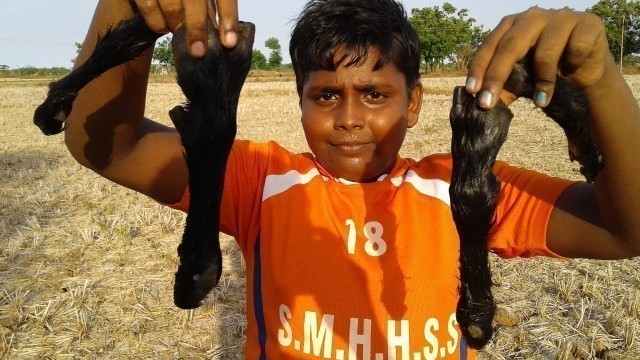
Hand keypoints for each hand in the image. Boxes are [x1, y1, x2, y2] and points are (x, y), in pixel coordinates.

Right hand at [132, 0, 238, 56]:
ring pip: (171, 6)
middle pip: (194, 0)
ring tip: (175, 29)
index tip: (230, 43)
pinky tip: (161, 27)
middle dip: (197, 27)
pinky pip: (149, 7)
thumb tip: (226, 41)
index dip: (228, 16)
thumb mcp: (199, 1)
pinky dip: (157, 23)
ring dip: (174, 25)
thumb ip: (208, 12)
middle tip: (199, 53)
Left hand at [466, 7, 610, 108]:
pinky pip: (576, 48)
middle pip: (511, 45)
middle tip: (487, 103)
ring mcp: (561, 17)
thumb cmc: (548, 71)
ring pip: (545, 51)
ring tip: (540, 101)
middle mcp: (533, 17)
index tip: (472, 91)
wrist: (587, 70)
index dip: (480, 68)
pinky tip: (572, 71)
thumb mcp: (521, 80)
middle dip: (497, 76)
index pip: (490, 45)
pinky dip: (572, 65)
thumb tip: (480, 104)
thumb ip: (502, 87)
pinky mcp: (588, 23)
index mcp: (512, 25)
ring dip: (542, 80)